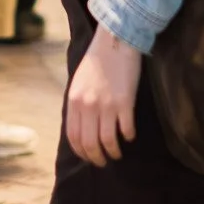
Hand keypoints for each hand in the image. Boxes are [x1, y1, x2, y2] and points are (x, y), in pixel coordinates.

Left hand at [65, 26, 142, 166]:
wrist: (115, 41)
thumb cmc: (98, 61)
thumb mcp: (79, 82)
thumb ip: (78, 104)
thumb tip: (81, 127)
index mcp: (74, 102)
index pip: (73, 137)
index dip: (81, 152)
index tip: (89, 157)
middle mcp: (88, 106)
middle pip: (89, 144)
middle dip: (96, 158)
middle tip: (103, 162)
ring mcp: (106, 105)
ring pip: (107, 142)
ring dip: (113, 153)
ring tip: (117, 154)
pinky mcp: (125, 103)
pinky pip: (126, 129)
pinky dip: (128, 137)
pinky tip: (129, 136)